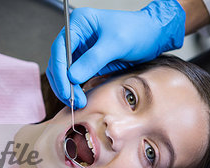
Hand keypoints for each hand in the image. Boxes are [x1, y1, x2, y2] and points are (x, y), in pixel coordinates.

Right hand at [47, 1, 185, 108]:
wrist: (152, 36)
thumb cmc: (137, 31)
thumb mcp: (116, 44)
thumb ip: (93, 59)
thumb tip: (72, 76)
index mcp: (79, 23)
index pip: (59, 48)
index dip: (60, 71)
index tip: (67, 89)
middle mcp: (76, 36)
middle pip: (57, 62)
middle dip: (63, 83)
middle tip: (73, 100)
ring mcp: (81, 50)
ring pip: (64, 72)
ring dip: (67, 88)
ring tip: (78, 103)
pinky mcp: (87, 62)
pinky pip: (75, 78)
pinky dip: (75, 89)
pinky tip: (81, 98)